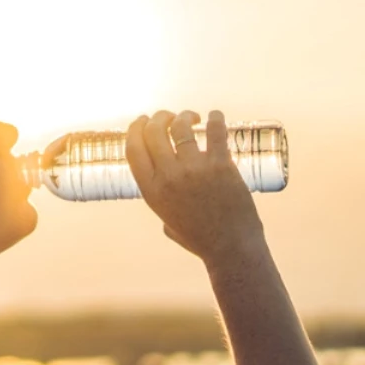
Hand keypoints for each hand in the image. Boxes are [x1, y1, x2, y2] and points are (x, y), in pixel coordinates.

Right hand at [126, 109, 264, 261]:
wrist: (230, 248)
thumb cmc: (200, 238)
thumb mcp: (167, 221)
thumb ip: (161, 202)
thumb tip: (163, 187)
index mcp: (151, 191)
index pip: (133, 148)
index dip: (135, 129)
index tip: (142, 121)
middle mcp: (168, 177)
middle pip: (153, 131)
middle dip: (159, 117)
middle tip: (169, 117)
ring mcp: (194, 169)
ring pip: (180, 125)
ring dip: (184, 115)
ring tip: (193, 118)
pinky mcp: (220, 165)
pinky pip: (214, 130)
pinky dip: (214, 117)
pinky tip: (214, 116)